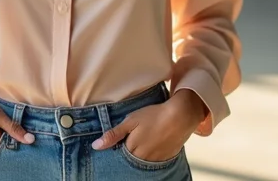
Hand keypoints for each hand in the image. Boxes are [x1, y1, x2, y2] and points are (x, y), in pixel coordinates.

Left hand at [91, 89, 205, 161]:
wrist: (181, 116)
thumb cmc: (154, 115)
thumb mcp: (130, 121)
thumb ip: (114, 134)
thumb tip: (96, 146)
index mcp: (132, 149)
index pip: (119, 154)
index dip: (119, 146)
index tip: (121, 139)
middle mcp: (143, 158)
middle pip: (131, 159)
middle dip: (129, 151)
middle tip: (134, 138)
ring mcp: (155, 160)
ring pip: (142, 161)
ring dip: (140, 154)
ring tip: (144, 140)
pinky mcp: (166, 158)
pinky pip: (155, 161)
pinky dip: (152, 154)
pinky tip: (154, 143)